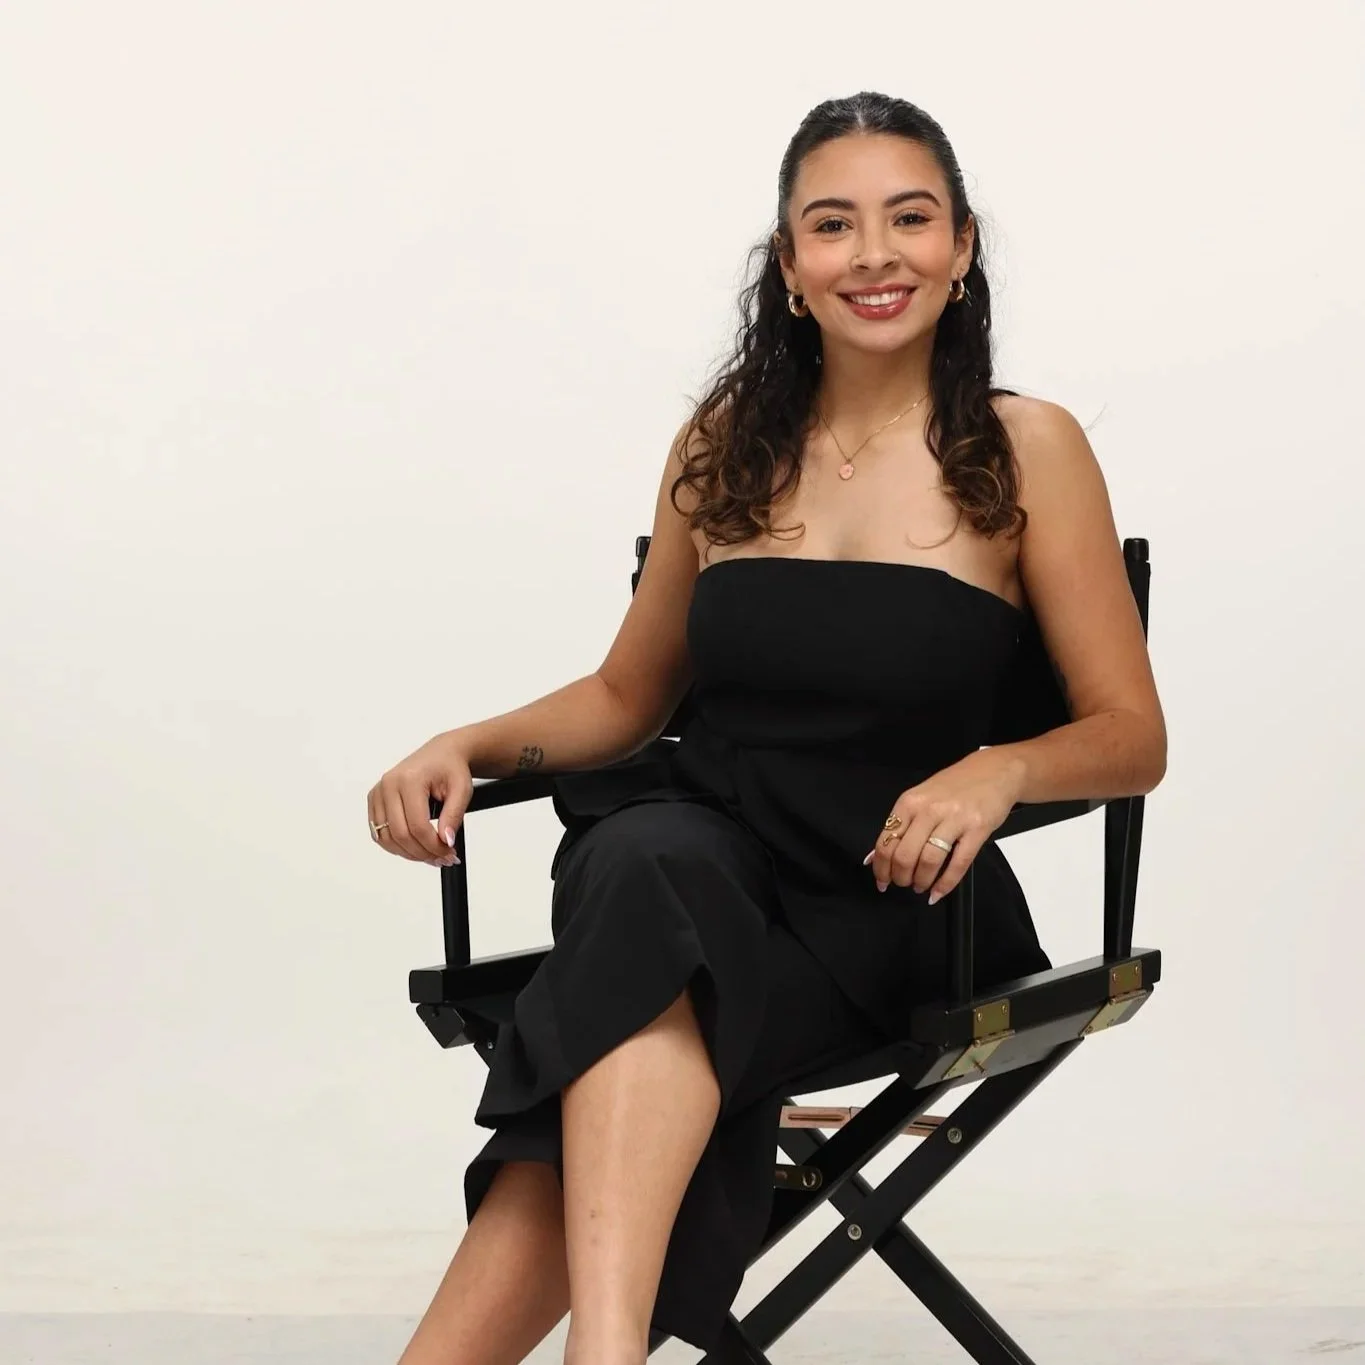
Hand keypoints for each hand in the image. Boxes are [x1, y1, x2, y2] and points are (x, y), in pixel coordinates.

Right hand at [367, 731, 472, 866]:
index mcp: (409, 779)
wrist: (442, 753)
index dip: (433, 846)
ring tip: (431, 856)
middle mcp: (388, 785)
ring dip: (409, 853)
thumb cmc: (450, 767)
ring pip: (386, 838)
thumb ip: (454, 816)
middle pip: (400, 834)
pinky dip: (396, 846)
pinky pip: (379, 833)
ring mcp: (378, 793)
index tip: (449, 853)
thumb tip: (446, 840)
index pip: (417, 825)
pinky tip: (415, 848)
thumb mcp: (462, 790)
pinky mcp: (375, 800)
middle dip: (423, 853)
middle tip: (443, 858)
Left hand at [862, 749, 1024, 903]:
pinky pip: (958, 864)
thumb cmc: (956, 786)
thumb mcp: (920, 799)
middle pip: (904, 855)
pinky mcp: (977, 829)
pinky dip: (945, 884)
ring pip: (928, 861)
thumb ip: (899, 826)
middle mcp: (928, 810)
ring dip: (921, 881)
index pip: (886, 842)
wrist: (995, 771)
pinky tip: (938, 891)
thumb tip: (873, 857)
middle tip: (903, 883)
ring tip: (920, 886)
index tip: (882, 880)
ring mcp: (954, 819)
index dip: (881, 868)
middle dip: (900, 877)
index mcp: (909, 803)